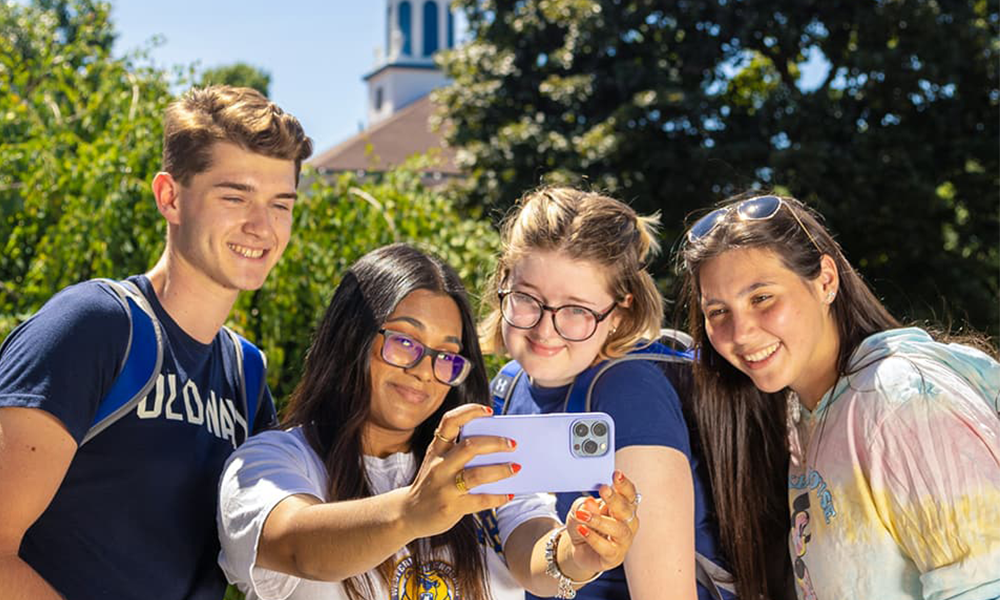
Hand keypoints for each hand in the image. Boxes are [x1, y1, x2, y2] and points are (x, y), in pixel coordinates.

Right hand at [402, 404, 516, 538]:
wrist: (409, 513)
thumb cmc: (432, 483)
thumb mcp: (438, 463)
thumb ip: (460, 454)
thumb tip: (498, 449)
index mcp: (436, 449)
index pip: (450, 421)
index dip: (470, 411)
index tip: (490, 411)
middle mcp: (439, 465)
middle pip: (470, 446)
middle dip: (495, 443)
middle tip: (513, 444)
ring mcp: (444, 486)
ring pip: (477, 475)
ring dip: (501, 470)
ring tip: (516, 468)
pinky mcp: (451, 507)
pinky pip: (480, 500)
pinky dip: (497, 497)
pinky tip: (508, 495)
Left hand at [561, 470, 639, 575]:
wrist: (580, 550)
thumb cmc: (585, 525)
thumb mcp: (579, 510)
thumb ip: (584, 505)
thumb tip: (590, 503)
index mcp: (623, 507)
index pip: (628, 494)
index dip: (624, 484)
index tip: (616, 474)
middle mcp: (627, 523)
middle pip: (626, 509)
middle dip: (615, 498)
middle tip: (603, 489)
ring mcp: (623, 541)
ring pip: (618, 529)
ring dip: (600, 520)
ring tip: (583, 516)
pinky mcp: (614, 556)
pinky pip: (607, 547)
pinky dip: (593, 538)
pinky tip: (582, 529)